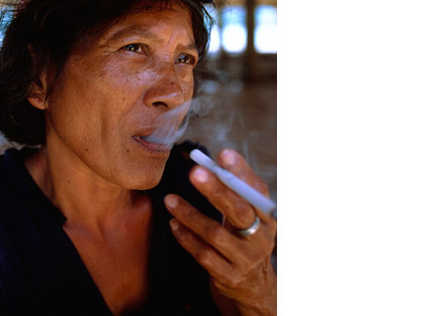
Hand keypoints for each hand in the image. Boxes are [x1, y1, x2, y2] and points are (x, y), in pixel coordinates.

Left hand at [165, 149, 276, 314]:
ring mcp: (245, 259)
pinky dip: (187, 238)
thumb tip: (218, 159)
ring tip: (170, 199)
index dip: (242, 173)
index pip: (257, 191)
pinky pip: (203, 255)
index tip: (224, 154)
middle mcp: (261, 238)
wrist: (253, 285)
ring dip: (191, 214)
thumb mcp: (252, 216)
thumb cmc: (247, 239)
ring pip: (215, 234)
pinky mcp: (228, 276)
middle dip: (216, 190)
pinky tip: (174, 223)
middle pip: (239, 212)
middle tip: (195, 172)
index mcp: (269, 217)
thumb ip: (239, 191)